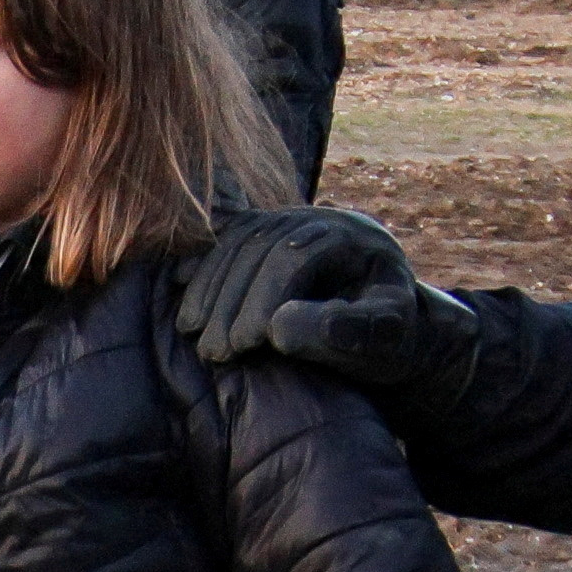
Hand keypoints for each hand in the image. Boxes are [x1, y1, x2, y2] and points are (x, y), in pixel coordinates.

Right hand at [172, 203, 462, 394]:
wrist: (387, 325)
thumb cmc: (390, 339)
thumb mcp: (385, 341)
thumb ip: (346, 333)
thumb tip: (279, 329)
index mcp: (353, 236)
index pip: (297, 255)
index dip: (266, 298)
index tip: (248, 345)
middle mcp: (319, 218)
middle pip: (261, 246)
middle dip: (231, 300)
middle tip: (215, 353)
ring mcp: (290, 220)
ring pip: (238, 242)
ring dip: (209, 287)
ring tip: (193, 333)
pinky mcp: (268, 233)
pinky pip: (226, 240)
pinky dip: (202, 265)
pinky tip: (181, 292)